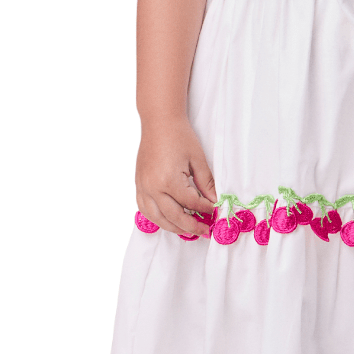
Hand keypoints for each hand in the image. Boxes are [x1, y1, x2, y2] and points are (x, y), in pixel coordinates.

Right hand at [136, 116, 218, 237]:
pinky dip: (156, 218)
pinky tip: (168, 220)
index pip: (191, 203)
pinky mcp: (139, 185)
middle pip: (174, 216)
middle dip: (191, 226)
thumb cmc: (179, 136)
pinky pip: (145, 209)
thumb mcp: (198, 159)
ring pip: (157, 218)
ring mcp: (143, 187)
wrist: (159, 122)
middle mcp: (153, 187)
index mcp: (168, 180)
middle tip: (205, 231)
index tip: (215, 211)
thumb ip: (206, 184)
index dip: (205, 209)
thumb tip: (214, 202)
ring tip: (188, 231)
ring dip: (173, 227)